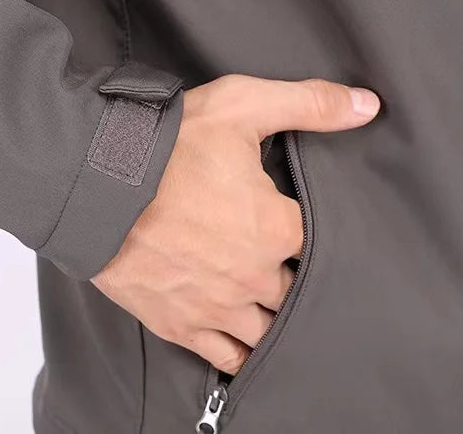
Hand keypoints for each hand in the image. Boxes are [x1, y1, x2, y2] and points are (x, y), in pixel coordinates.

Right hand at [91, 74, 379, 373]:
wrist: (95, 185)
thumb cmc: (166, 148)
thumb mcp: (241, 106)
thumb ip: (308, 104)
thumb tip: (367, 106)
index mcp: (276, 228)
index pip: (318, 244)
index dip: (308, 234)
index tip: (292, 224)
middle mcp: (255, 275)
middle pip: (293, 291)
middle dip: (289, 277)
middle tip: (274, 260)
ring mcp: (218, 306)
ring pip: (267, 330)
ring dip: (270, 318)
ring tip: (265, 303)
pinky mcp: (181, 324)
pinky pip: (226, 357)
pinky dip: (241, 355)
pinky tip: (246, 346)